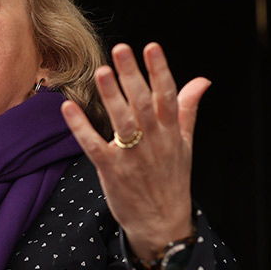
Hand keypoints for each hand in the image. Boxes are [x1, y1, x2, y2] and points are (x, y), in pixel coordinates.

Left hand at [61, 42, 210, 259]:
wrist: (162, 222)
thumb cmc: (170, 179)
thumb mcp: (184, 143)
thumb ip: (187, 109)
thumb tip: (202, 80)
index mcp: (170, 131)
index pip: (167, 95)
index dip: (159, 70)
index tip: (151, 47)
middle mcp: (153, 140)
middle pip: (143, 103)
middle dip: (132, 75)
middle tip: (121, 49)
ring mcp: (132, 156)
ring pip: (122, 121)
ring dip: (112, 96)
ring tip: (101, 71)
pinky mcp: (112, 170)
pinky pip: (93, 145)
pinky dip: (81, 127)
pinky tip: (68, 107)